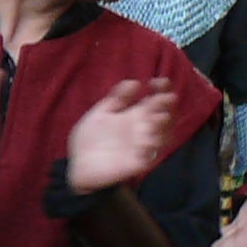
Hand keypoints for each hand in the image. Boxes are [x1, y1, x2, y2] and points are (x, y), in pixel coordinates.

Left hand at [67, 75, 183, 193]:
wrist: (79, 165)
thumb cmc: (90, 139)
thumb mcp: (99, 114)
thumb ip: (115, 99)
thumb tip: (134, 82)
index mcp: (135, 115)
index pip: (156, 99)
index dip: (161, 88)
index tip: (155, 81)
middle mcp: (143, 129)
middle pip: (167, 114)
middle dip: (166, 105)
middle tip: (159, 99)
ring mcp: (143, 146)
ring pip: (166, 134)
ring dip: (163, 126)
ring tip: (156, 118)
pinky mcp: (139, 163)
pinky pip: (152, 156)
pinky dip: (150, 148)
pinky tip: (144, 141)